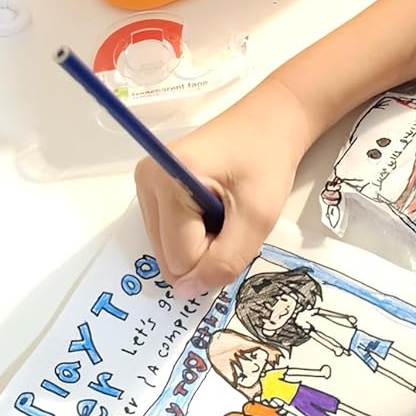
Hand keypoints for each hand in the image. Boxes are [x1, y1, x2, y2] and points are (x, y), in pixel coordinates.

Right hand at [136, 78, 313, 298]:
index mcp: (168, 181)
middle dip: (206, 250)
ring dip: (201, 243)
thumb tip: (185, 294)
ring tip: (224, 210)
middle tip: (232, 218)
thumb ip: (225, 260)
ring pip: (168, 250)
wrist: (269, 122)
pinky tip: (213, 208)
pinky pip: (168, 235)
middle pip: (169, 257)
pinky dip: (194, 233)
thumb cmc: (267, 161)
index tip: (239, 224)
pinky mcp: (152, 187)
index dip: (217, 256)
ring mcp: (145, 184)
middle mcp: (146, 181)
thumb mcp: (258, 216)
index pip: (181, 258)